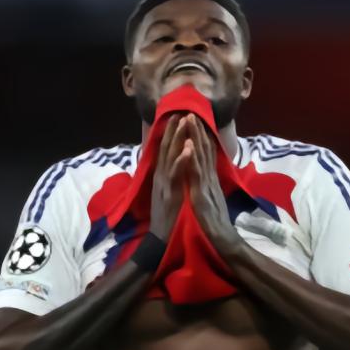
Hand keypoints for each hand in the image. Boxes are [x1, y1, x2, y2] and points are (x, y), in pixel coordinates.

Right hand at [149, 114, 190, 241]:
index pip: (166, 150)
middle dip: (173, 129)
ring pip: (170, 156)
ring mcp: (164, 183)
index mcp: (162, 175)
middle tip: (180, 111)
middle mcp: (161, 175)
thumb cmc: (167, 216)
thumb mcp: (167, 192)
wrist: (161, 238)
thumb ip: (170, 177)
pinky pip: (176, 173)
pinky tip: (188, 148)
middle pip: (167, 148)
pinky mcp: (170, 192)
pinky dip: (182, 159)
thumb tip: (173, 164)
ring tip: (183, 121)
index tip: (177, 117)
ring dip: (177, 138)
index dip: (171, 133)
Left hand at [183, 114, 241, 254]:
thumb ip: (209, 187)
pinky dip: (193, 158)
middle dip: (197, 131)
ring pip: (200, 156)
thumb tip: (207, 177)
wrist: (223, 241)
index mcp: (209, 181)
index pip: (204, 155)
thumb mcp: (211, 201)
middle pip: (203, 151)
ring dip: (195, 137)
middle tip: (190, 112)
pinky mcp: (202, 193)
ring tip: (190, 119)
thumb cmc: (215, 224)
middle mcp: (210, 179)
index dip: (199, 138)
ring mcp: (207, 185)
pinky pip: (197, 173)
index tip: (194, 122)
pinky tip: (190, 145)